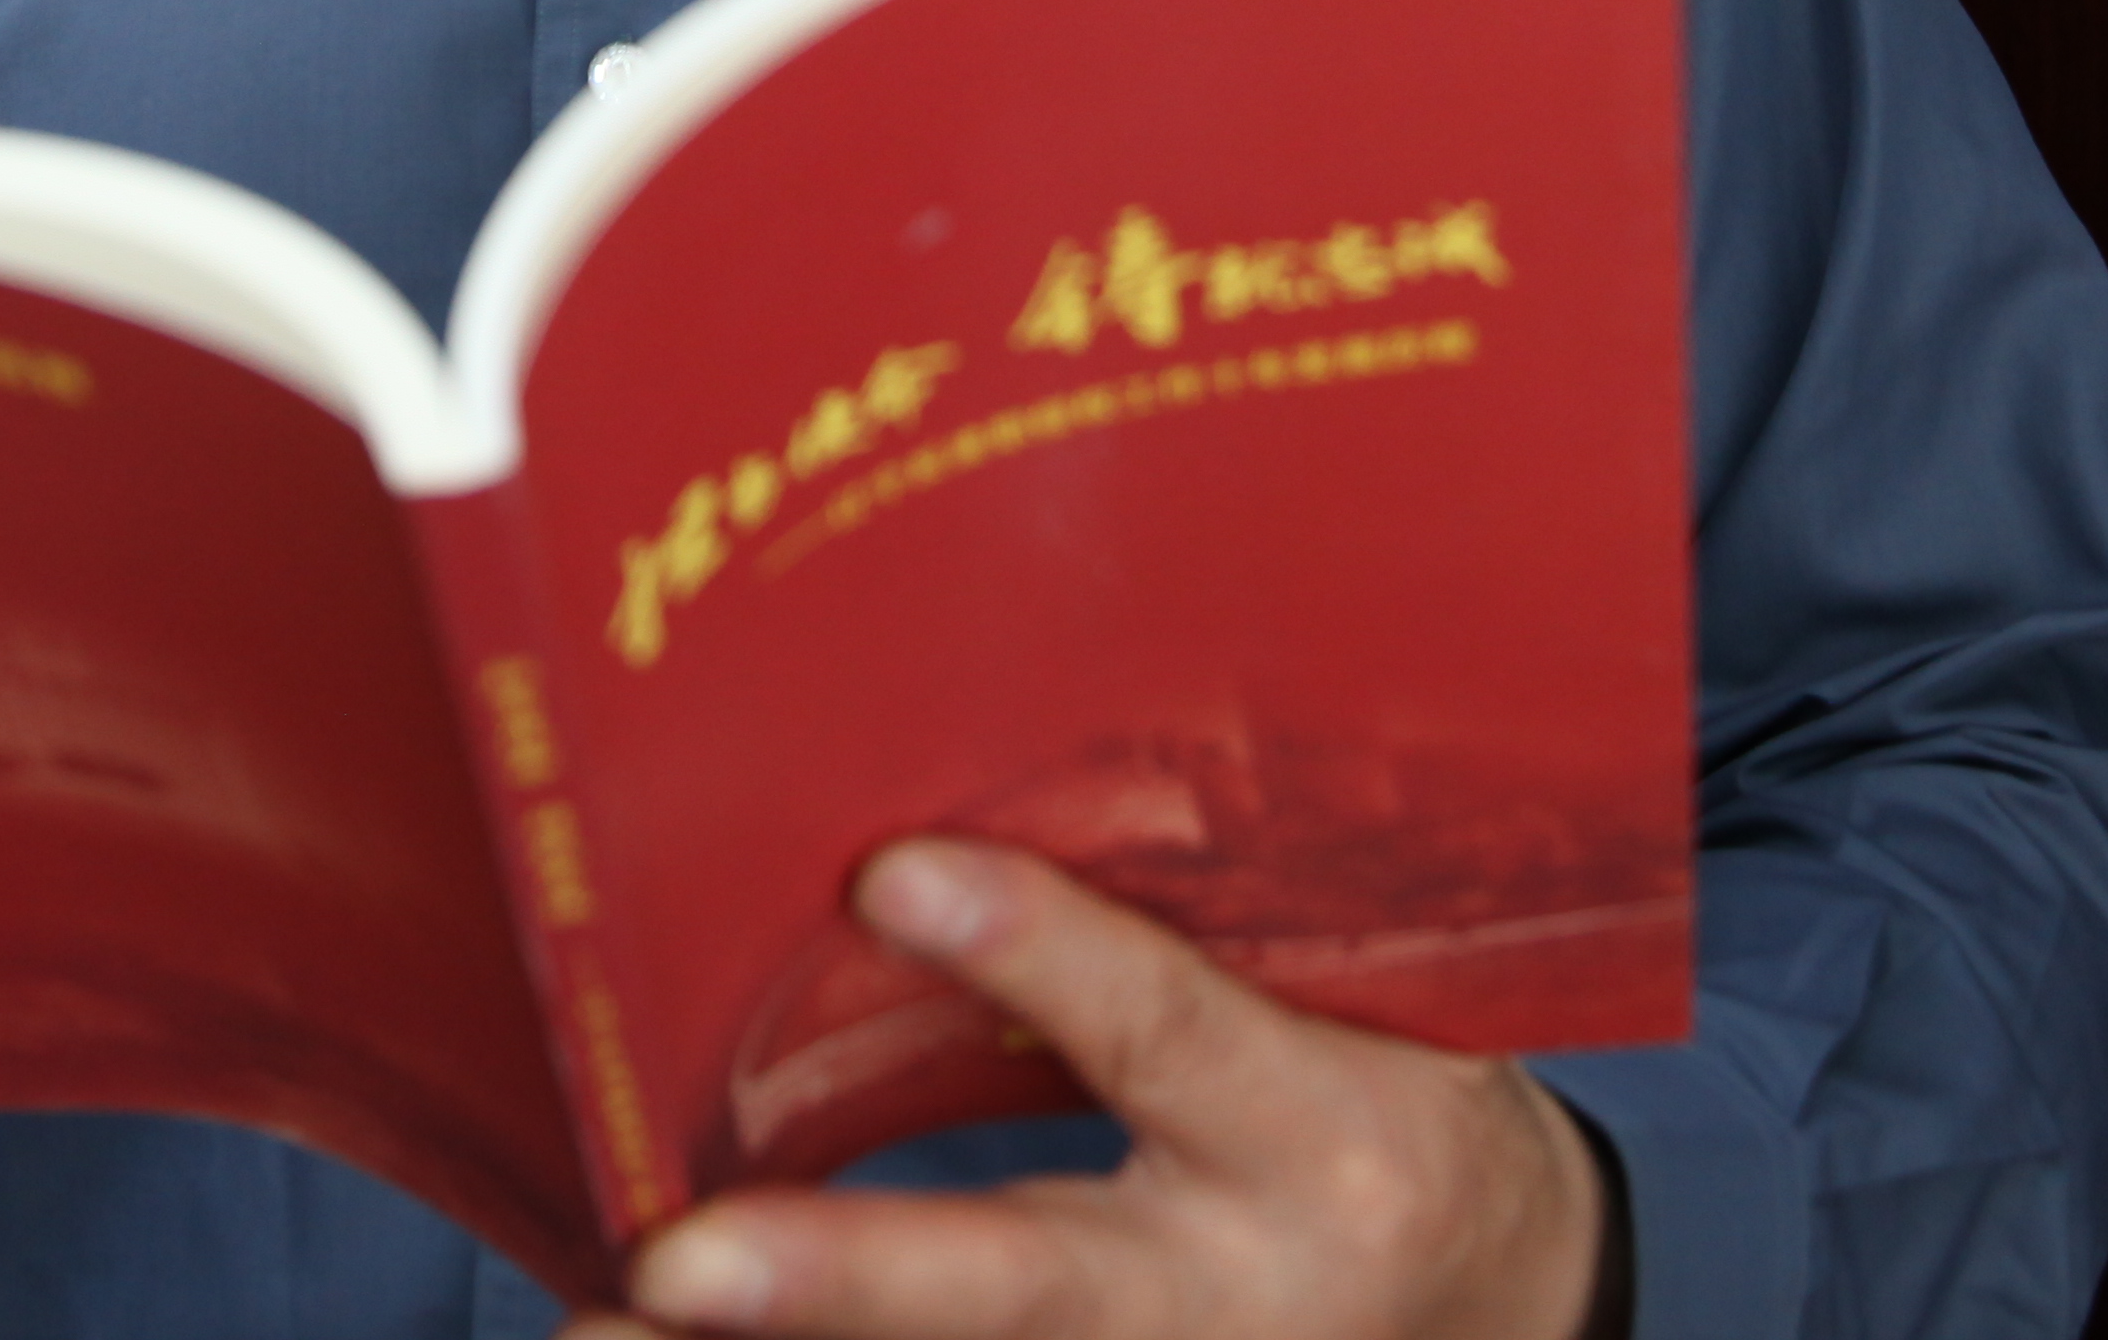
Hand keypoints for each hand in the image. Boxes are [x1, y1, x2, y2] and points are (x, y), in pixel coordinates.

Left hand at [582, 839, 1611, 1339]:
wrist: (1508, 1304)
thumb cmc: (1400, 1098)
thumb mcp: (1353, 1000)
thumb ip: (1193, 929)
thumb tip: (944, 819)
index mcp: (1326, 1137)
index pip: (1173, 1035)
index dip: (1043, 955)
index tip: (892, 874)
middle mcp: (1240, 1291)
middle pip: (1030, 1289)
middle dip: (848, 1280)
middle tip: (677, 1264)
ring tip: (599, 1330)